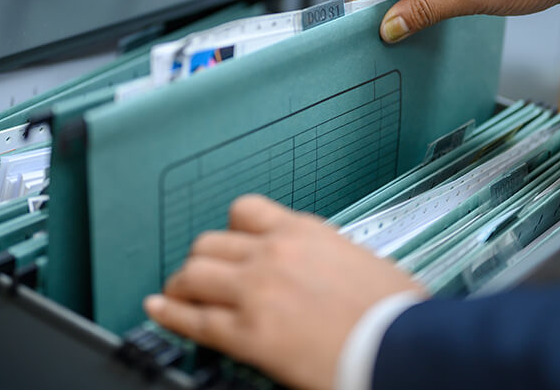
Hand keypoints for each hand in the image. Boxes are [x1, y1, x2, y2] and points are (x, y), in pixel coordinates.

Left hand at [144, 195, 423, 389]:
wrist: (402, 347)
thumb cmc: (393, 312)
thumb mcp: (358, 260)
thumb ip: (322, 254)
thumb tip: (313, 268)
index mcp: (303, 232)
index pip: (243, 212)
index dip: (230, 232)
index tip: (229, 245)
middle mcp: (273, 253)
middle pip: (209, 243)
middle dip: (202, 261)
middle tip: (202, 276)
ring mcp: (256, 291)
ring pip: (193, 274)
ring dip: (184, 284)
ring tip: (180, 295)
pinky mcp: (247, 333)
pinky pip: (193, 318)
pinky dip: (169, 313)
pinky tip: (157, 309)